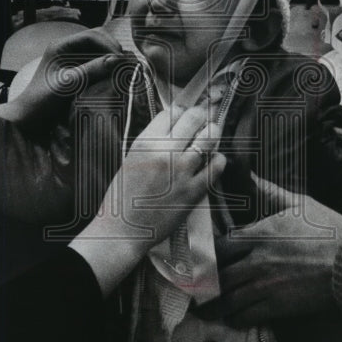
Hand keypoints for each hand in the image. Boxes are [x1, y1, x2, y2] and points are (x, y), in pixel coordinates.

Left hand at [0, 28, 122, 127]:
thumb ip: (91, 71)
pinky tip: (115, 75)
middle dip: (112, 48)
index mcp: (60, 46)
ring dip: (111, 57)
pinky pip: (96, 62)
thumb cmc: (42, 101)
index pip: (90, 36)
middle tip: (125, 64)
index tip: (120, 58)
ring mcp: (72, 59)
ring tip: (123, 69)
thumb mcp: (68, 85)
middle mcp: (67, 48)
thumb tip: (117, 60)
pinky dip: (107, 66)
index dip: (108, 44)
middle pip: (97, 39)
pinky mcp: (77, 70)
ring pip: (98, 50)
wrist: (29, 119)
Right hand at [69, 104, 225, 295]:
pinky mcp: (194, 190)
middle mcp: (165, 152)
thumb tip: (176, 128)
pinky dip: (218, 159)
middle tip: (203, 117)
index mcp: (145, 143)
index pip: (172, 111)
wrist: (123, 230)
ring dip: (213, 132)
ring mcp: (182, 171)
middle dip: (201, 115)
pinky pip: (217, 165)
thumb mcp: (132, 159)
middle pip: (193, 117)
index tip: (186, 113)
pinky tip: (214, 160)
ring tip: (212, 133)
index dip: (181, 110)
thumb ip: (153, 142)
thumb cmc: (123, 197)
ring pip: (209, 136)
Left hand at [206, 176, 341, 326]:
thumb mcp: (298, 204)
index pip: (219, 246)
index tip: (200, 259)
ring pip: (229, 299)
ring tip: (205, 310)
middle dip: (205, 284)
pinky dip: (236, 318)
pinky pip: (247, 315)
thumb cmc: (328, 230)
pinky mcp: (278, 306)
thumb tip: (248, 173)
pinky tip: (232, 317)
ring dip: (215, 305)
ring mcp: (266, 285)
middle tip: (194, 289)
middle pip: (219, 276)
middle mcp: (257, 261)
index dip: (207, 254)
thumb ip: (268, 191)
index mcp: (259, 235)